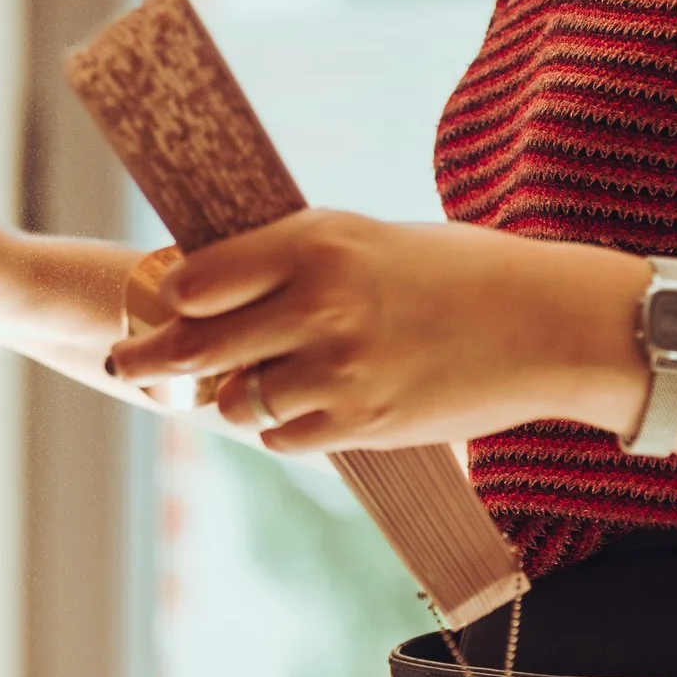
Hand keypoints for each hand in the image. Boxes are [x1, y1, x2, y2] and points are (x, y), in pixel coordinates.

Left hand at [107, 210, 644, 453]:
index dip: (170, 297)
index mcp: (318, 246)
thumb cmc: (457, 272)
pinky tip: (309, 405)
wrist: (548, 324)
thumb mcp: (367, 240)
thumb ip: (290, 259)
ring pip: (238, 400)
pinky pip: (281, 437)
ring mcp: (338, 371)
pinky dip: (282, 426)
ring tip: (262, 380)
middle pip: (194, 348)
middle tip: (128, 366)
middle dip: (154, 360)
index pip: (198, 280)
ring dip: (238, 397)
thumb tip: (204, 280)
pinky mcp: (359, 423)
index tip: (160, 304)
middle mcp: (320, 307)